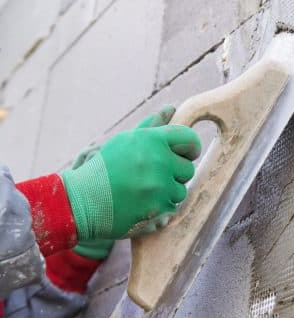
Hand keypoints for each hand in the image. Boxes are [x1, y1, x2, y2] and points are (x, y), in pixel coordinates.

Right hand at [63, 106, 200, 242]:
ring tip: (142, 191)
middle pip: (187, 168)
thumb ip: (151, 126)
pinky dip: (159, 208)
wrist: (80, 201)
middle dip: (174, 174)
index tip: (184, 155)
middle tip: (152, 177)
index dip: (190, 148)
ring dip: (166, 193)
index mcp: (151, 139)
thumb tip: (170, 109)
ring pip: (181, 190)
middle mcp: (158, 160)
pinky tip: (140, 204)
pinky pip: (172, 207)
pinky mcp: (157, 208)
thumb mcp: (124, 142)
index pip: (189, 139)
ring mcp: (159, 186)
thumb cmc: (102, 168)